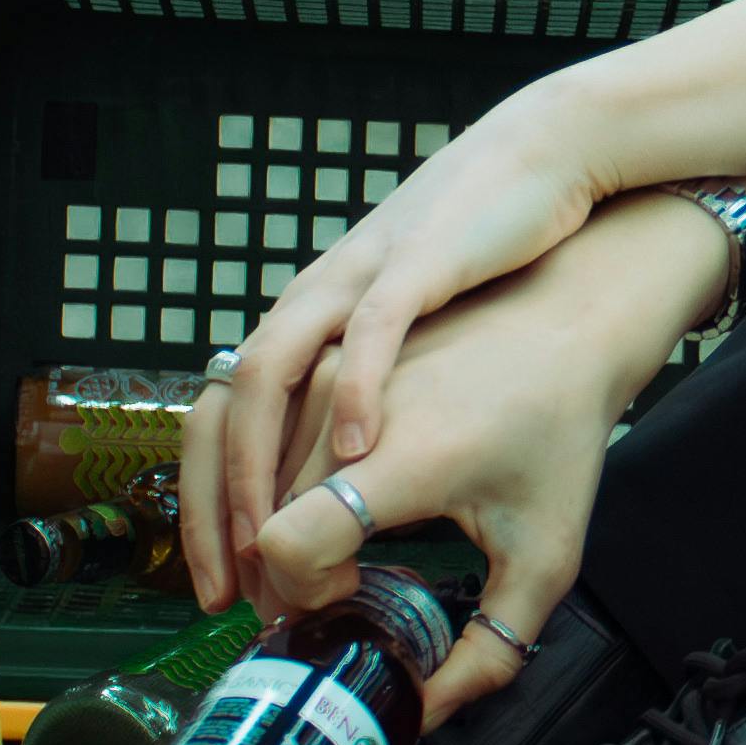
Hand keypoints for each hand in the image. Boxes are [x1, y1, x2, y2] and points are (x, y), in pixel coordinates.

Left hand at [206, 89, 615, 584]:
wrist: (540, 159)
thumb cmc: (480, 253)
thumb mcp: (405, 328)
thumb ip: (368, 385)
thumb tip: (347, 473)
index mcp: (305, 323)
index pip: (220, 420)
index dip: (206, 506)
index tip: (223, 581)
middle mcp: (310, 301)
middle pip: (225, 407)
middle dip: (216, 504)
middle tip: (228, 584)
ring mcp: (352, 277)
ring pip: (271, 372)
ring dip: (260, 462)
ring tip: (271, 537)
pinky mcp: (411, 259)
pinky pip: (368, 331)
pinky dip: (354, 392)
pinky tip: (359, 451)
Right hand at [231, 208, 727, 727]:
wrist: (564, 323)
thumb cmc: (560, 440)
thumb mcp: (544, 559)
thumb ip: (490, 653)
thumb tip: (421, 717)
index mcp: (402, 458)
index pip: (286, 540)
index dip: (300, 594)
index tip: (348, 607)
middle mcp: (344, 406)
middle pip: (255, 520)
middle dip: (275, 583)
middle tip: (321, 614)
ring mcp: (321, 372)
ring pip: (245, 476)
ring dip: (251, 536)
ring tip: (300, 576)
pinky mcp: (314, 357)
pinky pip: (251, 433)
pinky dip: (248, 487)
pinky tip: (287, 521)